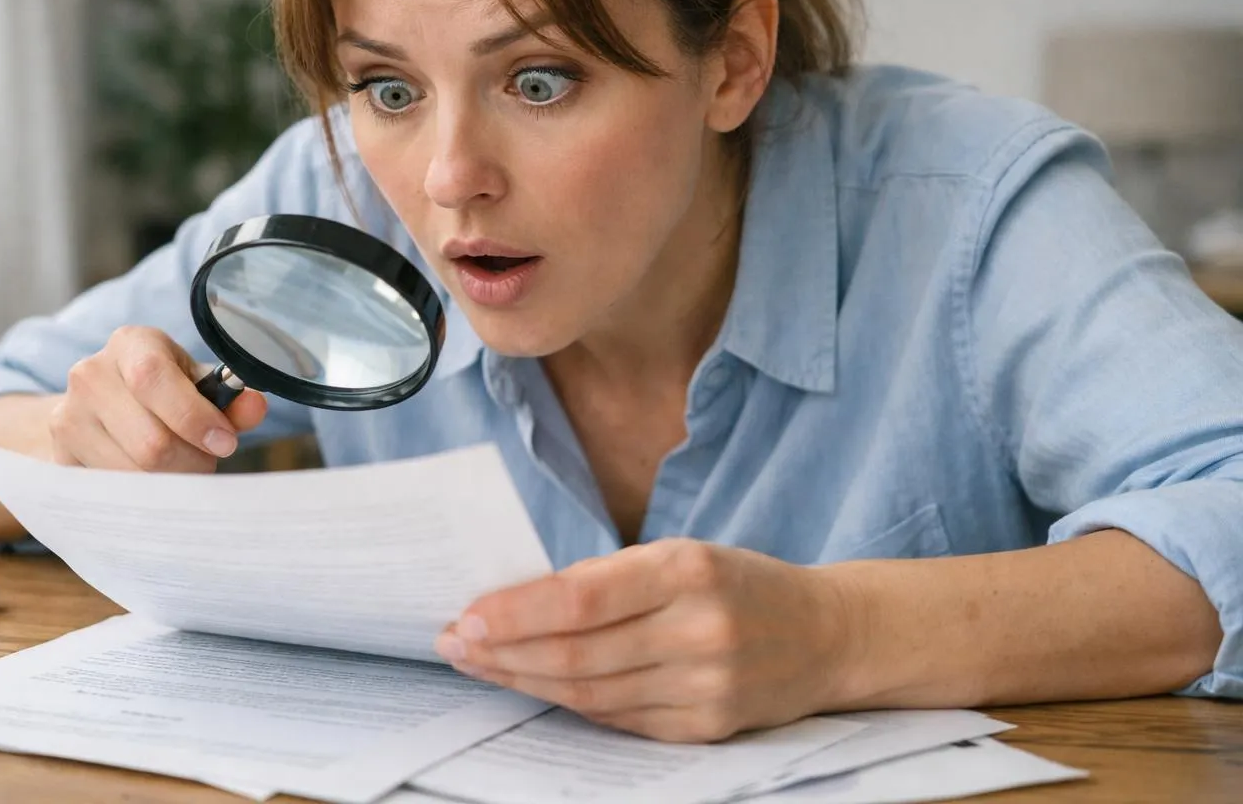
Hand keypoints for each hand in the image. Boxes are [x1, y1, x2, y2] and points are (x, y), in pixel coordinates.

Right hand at [49, 325, 266, 471]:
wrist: (100, 407)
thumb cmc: (163, 393)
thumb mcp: (198, 385)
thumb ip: (231, 398)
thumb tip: (254, 408)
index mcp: (131, 344)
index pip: (153, 379)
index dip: (193, 417)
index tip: (224, 443)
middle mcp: (90, 374)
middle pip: (149, 441)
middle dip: (191, 461)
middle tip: (206, 460)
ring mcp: (68, 416)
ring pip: (131, 473)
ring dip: (169, 482)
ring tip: (180, 466)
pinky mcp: (60, 456)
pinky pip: (111, 491)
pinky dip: (142, 494)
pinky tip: (152, 479)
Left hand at [433, 538, 853, 741]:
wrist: (827, 635)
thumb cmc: (738, 583)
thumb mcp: (681, 553)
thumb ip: (609, 576)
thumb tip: (518, 600)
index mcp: (687, 570)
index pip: (580, 597)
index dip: (516, 612)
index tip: (467, 615)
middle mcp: (699, 631)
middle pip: (577, 654)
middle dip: (503, 652)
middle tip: (454, 644)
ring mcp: (706, 686)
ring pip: (590, 694)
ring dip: (524, 681)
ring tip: (481, 665)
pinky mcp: (706, 728)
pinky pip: (619, 720)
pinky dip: (570, 704)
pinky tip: (535, 686)